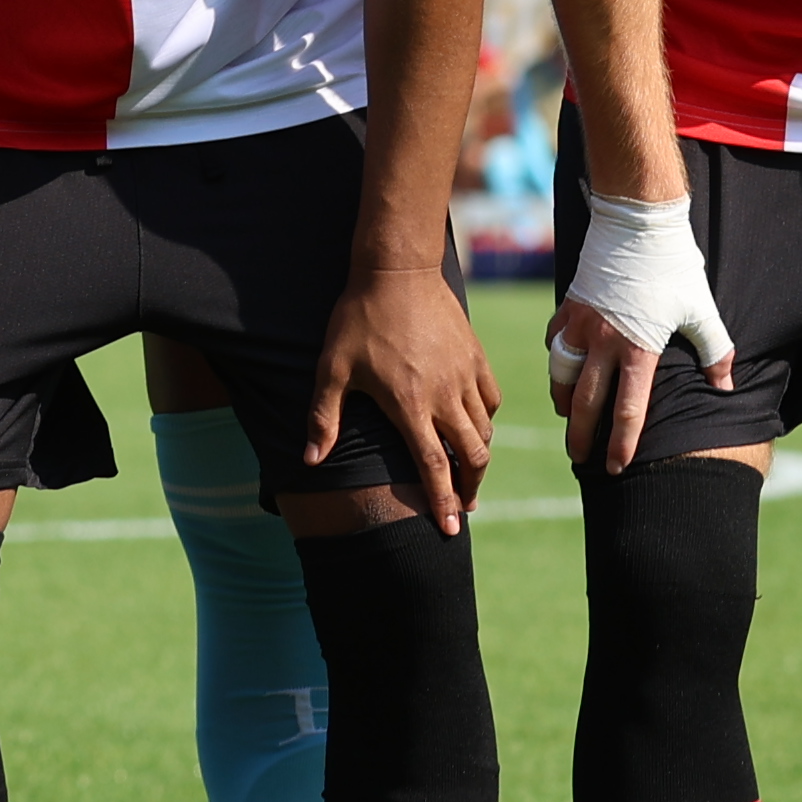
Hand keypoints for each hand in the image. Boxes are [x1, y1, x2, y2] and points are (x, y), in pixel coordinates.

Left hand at [305, 264, 500, 533]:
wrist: (397, 270)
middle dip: (470, 488)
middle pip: (473, 457)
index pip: (436, 468)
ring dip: (479, 456)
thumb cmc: (358, 319)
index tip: (451, 531)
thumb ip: (323, 418)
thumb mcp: (332, 370)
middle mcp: (445, 397)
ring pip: (485, 430)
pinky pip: (491, 399)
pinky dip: (485, 418)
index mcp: (410, 406)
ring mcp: (465, 376)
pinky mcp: (476, 357)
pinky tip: (474, 424)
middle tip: (463, 506)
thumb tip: (310, 460)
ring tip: (468, 471)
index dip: (443, 503)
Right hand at [551, 188, 734, 476]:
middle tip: (579, 458)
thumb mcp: (701, 310)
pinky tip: (563, 368)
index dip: (621, 444)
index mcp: (637, 349)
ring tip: (566, 417)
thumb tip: (724, 386)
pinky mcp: (568, 305)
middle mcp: (603, 342)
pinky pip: (555, 342)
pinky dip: (557, 360)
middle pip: (586, 402)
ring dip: (563, 401)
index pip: (627, 411)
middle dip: (582, 435)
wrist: (637, 222)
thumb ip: (714, 351)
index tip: (615, 468)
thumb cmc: (673, 267)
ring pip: (562, 375)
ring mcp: (580, 324)